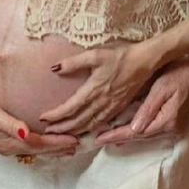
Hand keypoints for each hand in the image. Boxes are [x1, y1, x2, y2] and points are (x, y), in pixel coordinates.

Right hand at [0, 87, 79, 157]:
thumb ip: (10, 124)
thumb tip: (25, 132)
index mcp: (10, 141)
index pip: (39, 144)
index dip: (57, 143)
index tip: (73, 139)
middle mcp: (10, 146)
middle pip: (40, 150)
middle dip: (58, 148)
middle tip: (76, 145)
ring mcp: (7, 144)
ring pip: (35, 149)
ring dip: (52, 148)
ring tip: (67, 147)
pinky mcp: (6, 138)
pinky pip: (29, 145)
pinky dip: (41, 145)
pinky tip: (46, 142)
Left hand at [39, 41, 159, 135]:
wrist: (144, 61)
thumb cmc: (120, 55)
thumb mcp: (96, 54)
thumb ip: (74, 62)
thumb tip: (55, 68)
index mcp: (94, 89)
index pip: (71, 107)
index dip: (56, 115)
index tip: (43, 118)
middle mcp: (102, 102)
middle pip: (78, 120)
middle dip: (62, 128)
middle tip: (47, 132)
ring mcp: (111, 106)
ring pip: (89, 124)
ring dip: (74, 131)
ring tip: (61, 134)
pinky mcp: (119, 107)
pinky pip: (101, 123)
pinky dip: (89, 129)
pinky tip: (84, 130)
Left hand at [94, 58, 188, 144]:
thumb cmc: (180, 73)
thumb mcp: (161, 88)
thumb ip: (147, 109)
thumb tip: (133, 129)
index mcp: (167, 121)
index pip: (136, 133)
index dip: (116, 136)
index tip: (99, 139)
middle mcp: (171, 129)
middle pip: (140, 137)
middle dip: (119, 137)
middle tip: (98, 139)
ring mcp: (175, 126)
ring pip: (146, 133)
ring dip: (128, 134)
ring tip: (108, 136)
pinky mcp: (175, 121)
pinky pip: (152, 127)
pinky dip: (139, 128)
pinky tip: (129, 129)